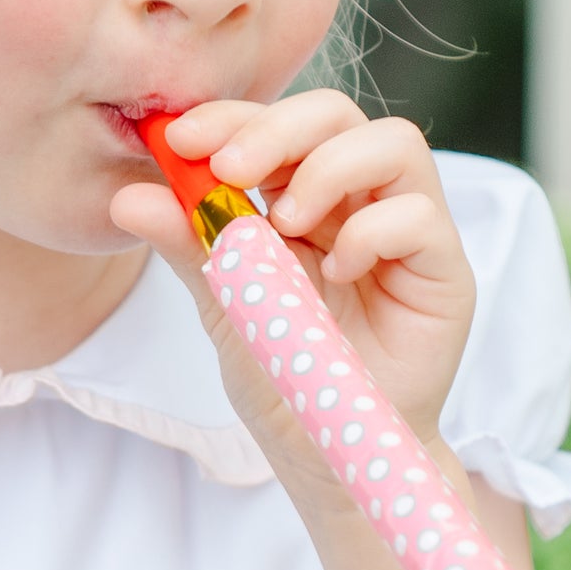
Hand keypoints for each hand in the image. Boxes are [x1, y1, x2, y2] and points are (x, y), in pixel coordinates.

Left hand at [109, 92, 475, 452]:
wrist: (330, 455)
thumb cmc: (288, 377)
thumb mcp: (227, 303)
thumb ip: (190, 246)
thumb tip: (125, 197)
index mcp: (306, 197)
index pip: (279, 126)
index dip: (231, 117)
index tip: (179, 138)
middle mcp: (361, 202)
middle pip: (338, 114)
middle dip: (277, 129)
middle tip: (229, 170)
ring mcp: (408, 232)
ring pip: (394, 143)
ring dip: (328, 170)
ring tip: (288, 226)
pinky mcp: (445, 271)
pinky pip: (420, 216)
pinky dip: (371, 234)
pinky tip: (338, 271)